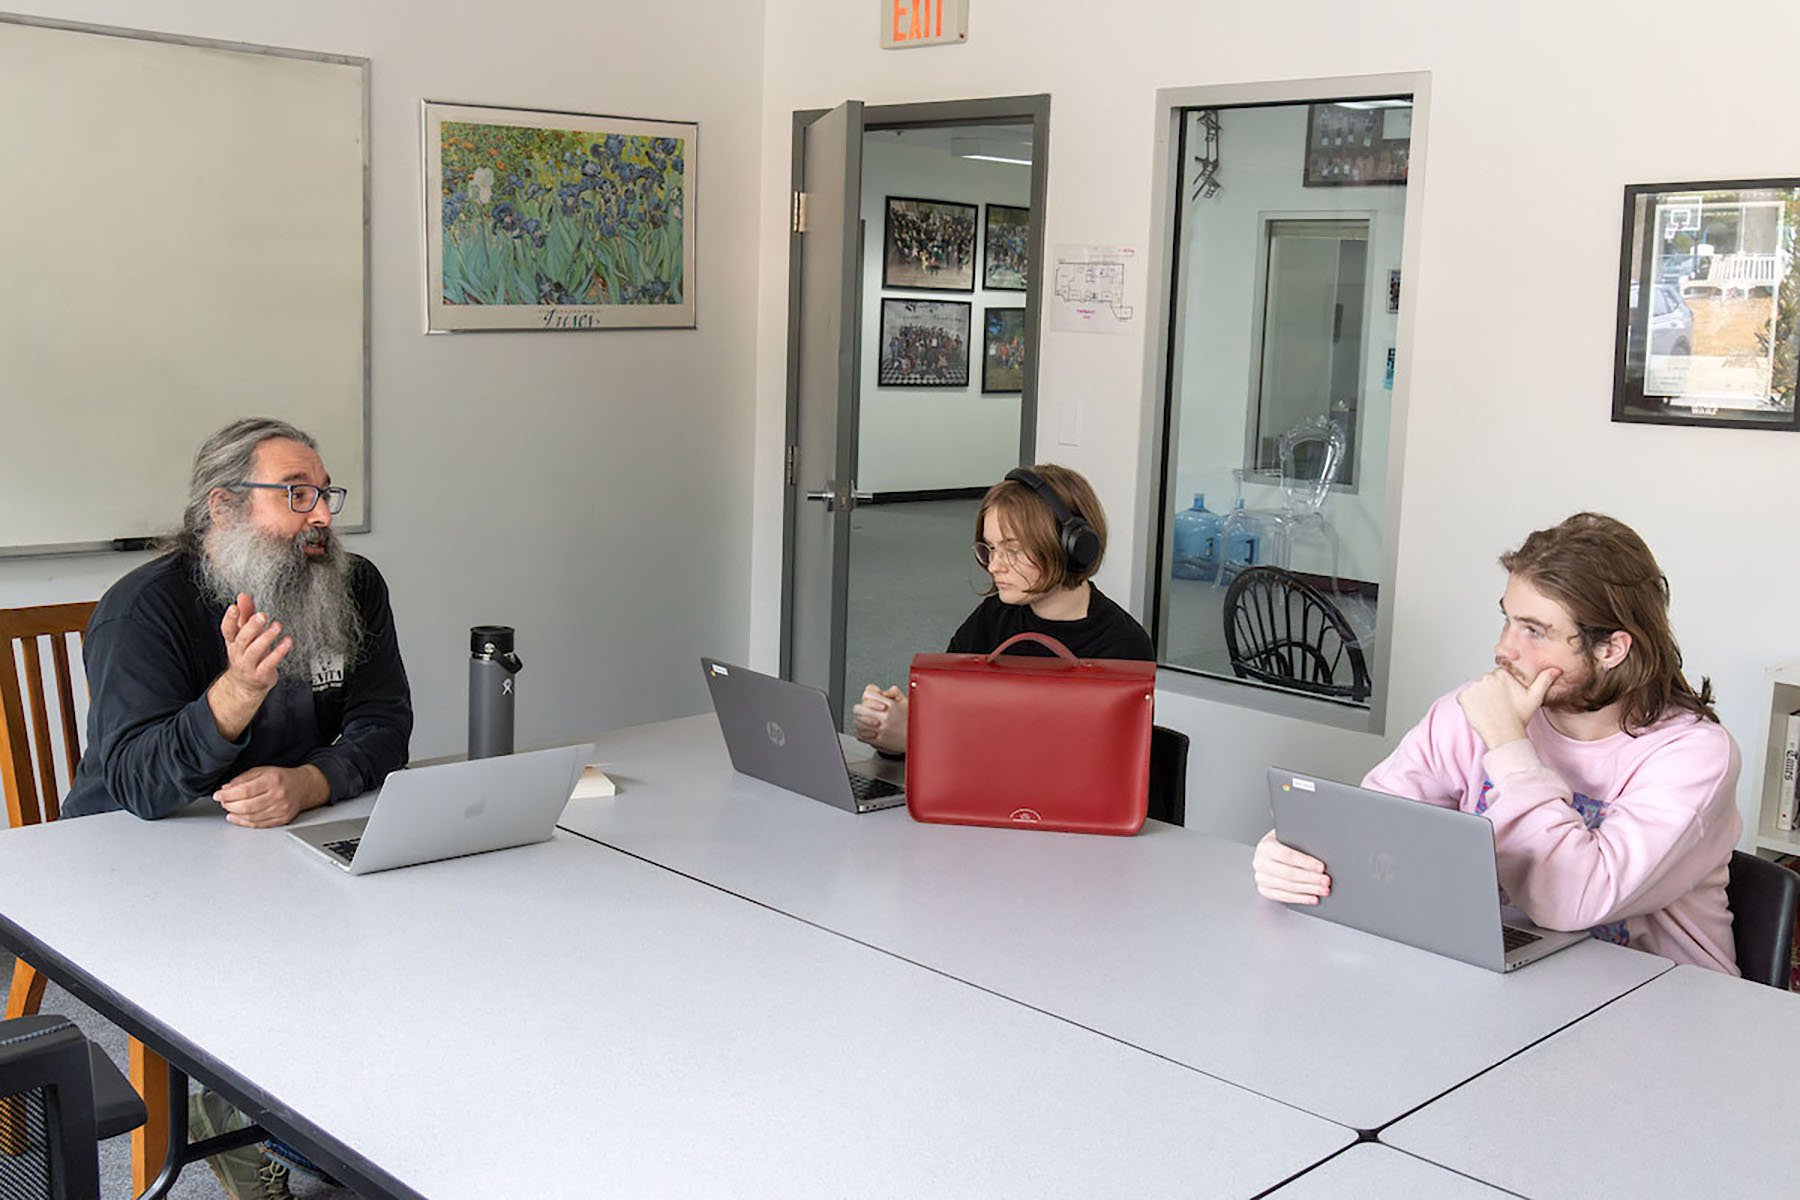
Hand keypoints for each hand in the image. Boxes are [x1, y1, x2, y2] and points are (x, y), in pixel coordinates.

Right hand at [207, 594, 291, 739]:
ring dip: (266, 638)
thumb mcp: (243, 635)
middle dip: (251, 626)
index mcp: (233, 641)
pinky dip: (279, 652)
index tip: (235, 607)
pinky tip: (287, 642)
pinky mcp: (261, 673)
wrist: (245, 685)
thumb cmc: (246, 655)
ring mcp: (249, 664)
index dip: (230, 619)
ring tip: (277, 626)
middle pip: (242, 638)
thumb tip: (243, 596)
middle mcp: (238, 652)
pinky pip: (269, 663)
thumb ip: (245, 615)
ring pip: (255, 650)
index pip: (227, 629)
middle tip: (262, 615)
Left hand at [215, 765, 329, 827]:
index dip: (228, 795)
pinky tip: (236, 818)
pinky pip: (259, 824)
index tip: (218, 795)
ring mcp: (281, 809)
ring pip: (251, 817)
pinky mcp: (282, 819)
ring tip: (229, 809)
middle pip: (247, 806)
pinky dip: (244, 823)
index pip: (245, 790)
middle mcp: (278, 795)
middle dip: (230, 805)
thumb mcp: (262, 771)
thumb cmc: (282, 778)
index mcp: (273, 780)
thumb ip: (243, 779)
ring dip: (235, 814)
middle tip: (223, 802)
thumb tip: (225, 789)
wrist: (304, 787)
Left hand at [851, 684, 907, 754]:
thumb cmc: (913, 722)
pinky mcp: (878, 741)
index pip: (868, 694)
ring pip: (857, 722)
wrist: (919, 740)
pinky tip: (867, 730)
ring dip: (860, 720)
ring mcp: (880, 729)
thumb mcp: (907, 703)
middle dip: (861, 708)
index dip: (867, 695)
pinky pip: (860, 735)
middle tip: (864, 709)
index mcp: (891, 705)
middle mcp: (885, 717)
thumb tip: (887, 690)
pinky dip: (861, 733)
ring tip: (865, 720)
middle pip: (859, 708)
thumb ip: (896, 693)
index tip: (870, 698)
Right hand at [1252, 830, 1330, 904]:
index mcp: (1265, 846)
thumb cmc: (1282, 843)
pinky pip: (1283, 897)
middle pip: (1288, 873)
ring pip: (1287, 887)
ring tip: (1323, 890)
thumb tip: (1320, 852)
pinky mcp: (1264, 889)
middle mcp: (1260, 862)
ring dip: (1308, 890)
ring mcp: (1261, 878)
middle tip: (1325, 880)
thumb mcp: (1288, 837)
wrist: (1269, 851)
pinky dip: (1300, 898)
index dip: (1306, 862)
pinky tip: (1312, 898)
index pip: (1287, 856)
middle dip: (1310, 878)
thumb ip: (1300, 843)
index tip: (1321, 867)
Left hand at [1457, 666, 1557, 750]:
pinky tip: (1480, 711)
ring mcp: (1473, 687)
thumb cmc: (1519, 717)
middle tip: (1499, 705)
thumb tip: (1555, 669)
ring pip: (1476, 689)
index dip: (1502, 688)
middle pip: (1486, 681)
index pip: (1498, 675)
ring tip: (1490, 709)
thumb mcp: (1534, 697)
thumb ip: (1544, 680)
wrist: (1505, 735)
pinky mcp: (1463, 697)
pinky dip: (1469, 704)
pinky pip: (1464, 697)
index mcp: (1502, 674)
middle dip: (1490, 691)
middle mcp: (1486, 677)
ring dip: (1480, 697)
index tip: (1505, 698)